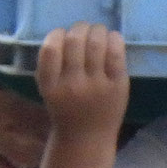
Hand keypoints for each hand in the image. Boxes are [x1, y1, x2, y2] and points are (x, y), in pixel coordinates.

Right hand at [36, 22, 129, 137]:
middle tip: (83, 30)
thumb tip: (65, 32)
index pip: (50, 49)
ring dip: (97, 30)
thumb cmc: (66, 110)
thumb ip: (52, 66)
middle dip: (79, 28)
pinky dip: (114, 39)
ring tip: (97, 32)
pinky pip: (116, 54)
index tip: (62, 35)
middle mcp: (73, 85)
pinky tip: (112, 39)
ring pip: (96, 43)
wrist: (87, 139)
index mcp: (51, 86)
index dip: (56, 34)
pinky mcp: (118, 85)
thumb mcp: (48, 91)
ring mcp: (97, 85)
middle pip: (74, 41)